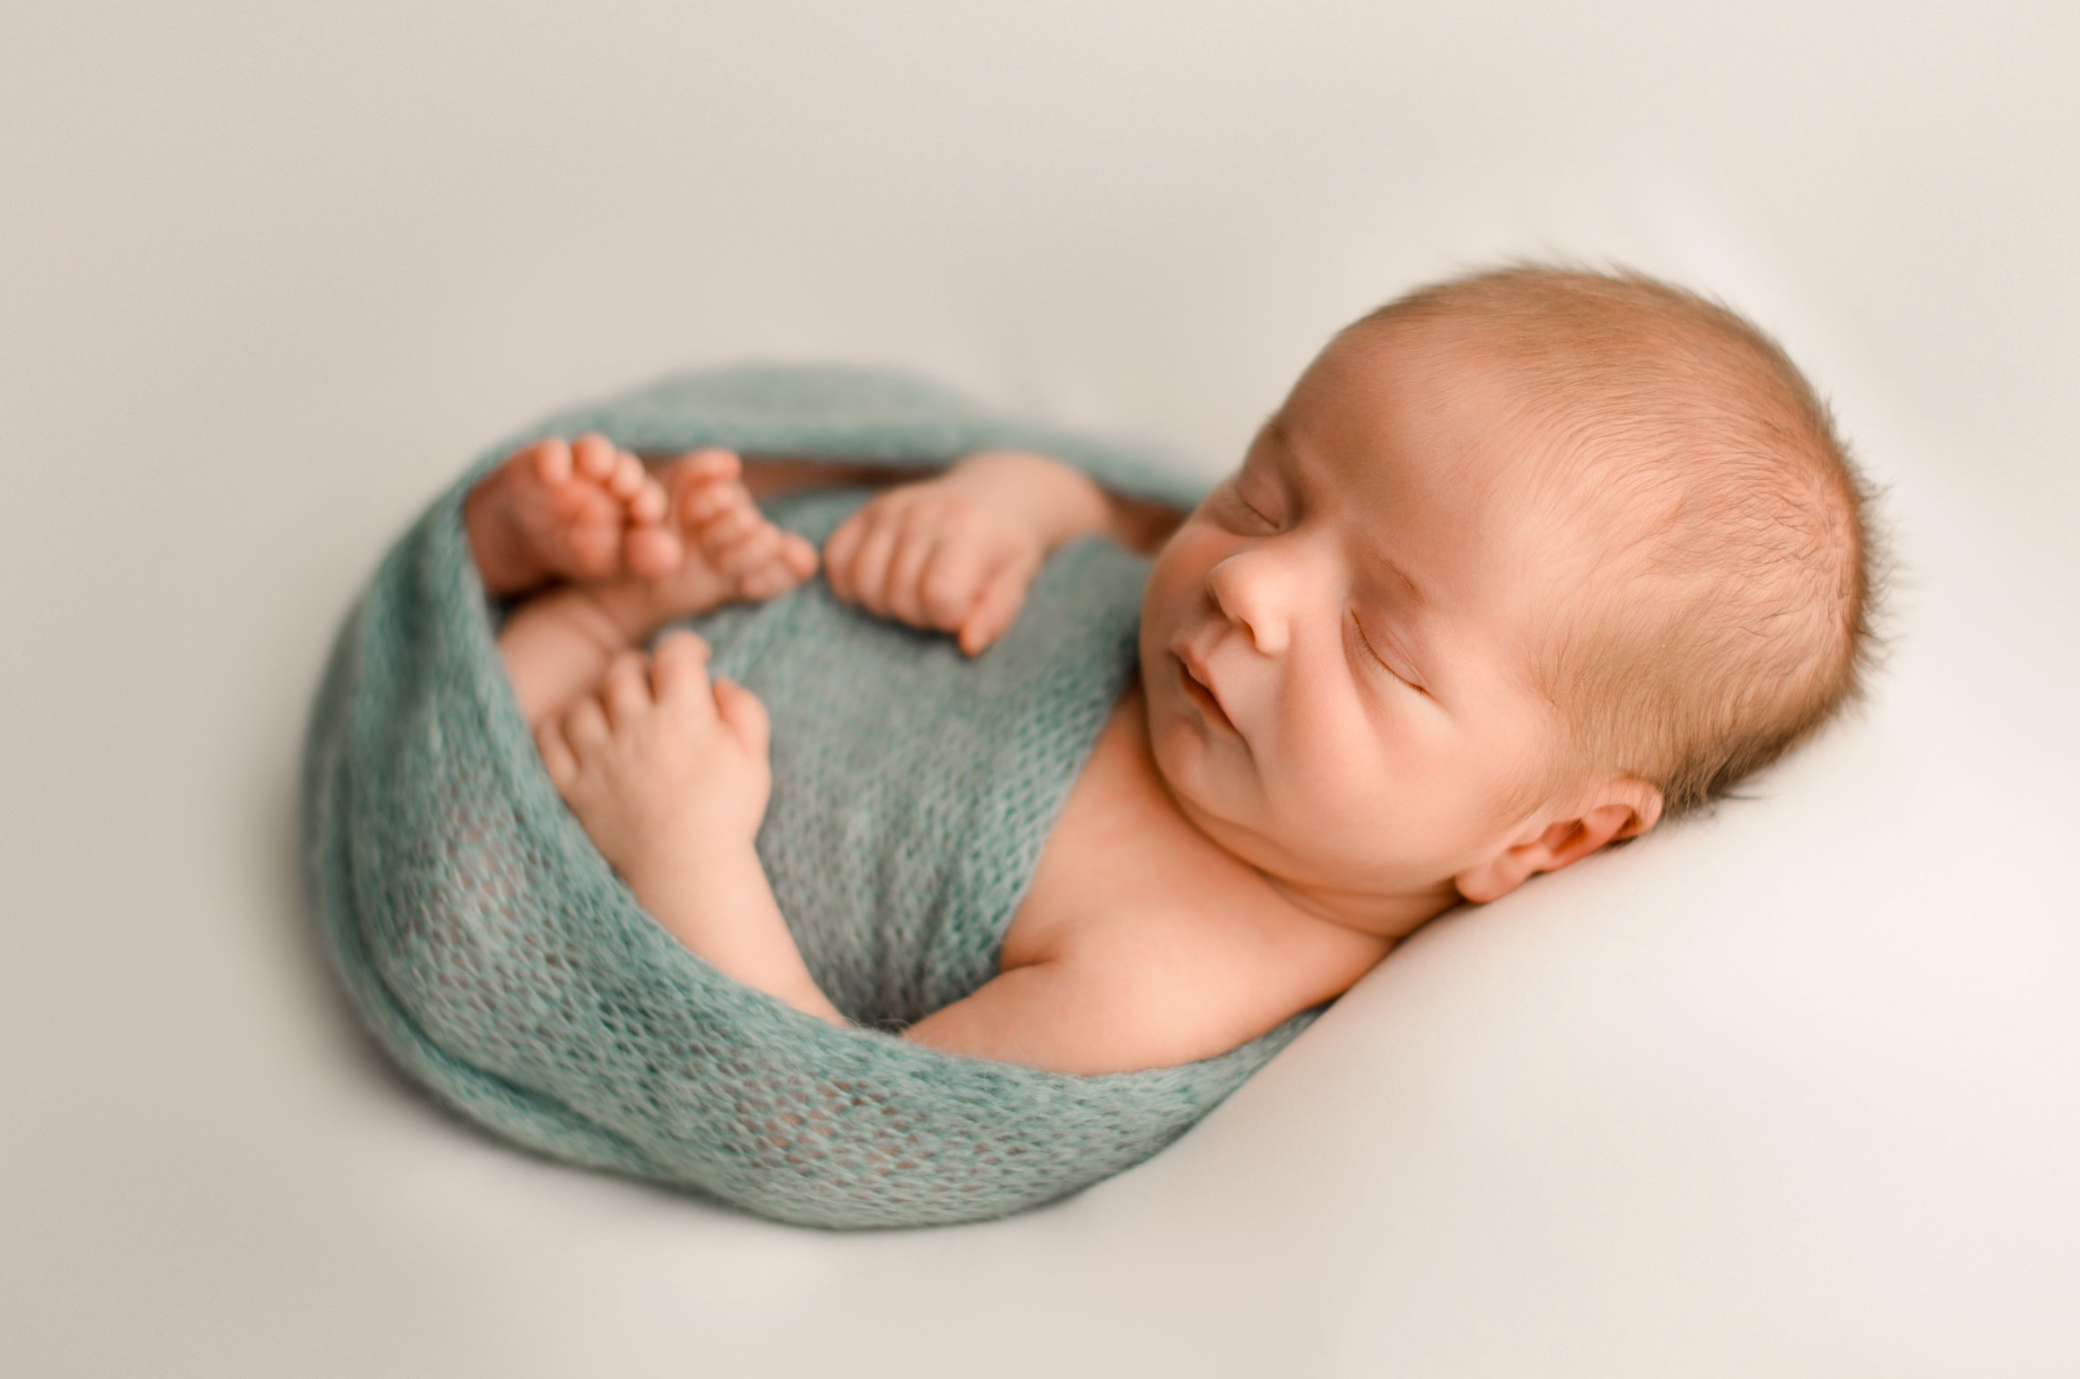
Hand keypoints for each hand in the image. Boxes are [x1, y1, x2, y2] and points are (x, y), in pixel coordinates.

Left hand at [535, 632, 770, 876]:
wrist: (688, 875)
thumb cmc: (727, 817)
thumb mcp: (756, 760)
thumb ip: (745, 710)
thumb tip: (719, 682)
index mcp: (683, 717)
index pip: (674, 653)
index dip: (686, 647)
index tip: (694, 659)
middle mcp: (635, 728)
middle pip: (622, 669)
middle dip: (639, 668)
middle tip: (652, 686)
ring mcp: (599, 758)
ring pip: (583, 703)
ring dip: (600, 702)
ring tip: (617, 717)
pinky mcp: (574, 787)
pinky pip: (549, 741)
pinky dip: (558, 729)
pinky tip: (577, 734)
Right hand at [821, 451, 1106, 654]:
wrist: (997, 492)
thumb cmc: (1008, 546)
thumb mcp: (1019, 579)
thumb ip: (997, 614)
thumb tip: (968, 645)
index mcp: (967, 529)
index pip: (938, 597)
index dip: (950, 618)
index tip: (965, 608)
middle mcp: (923, 513)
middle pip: (899, 596)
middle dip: (920, 615)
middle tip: (943, 601)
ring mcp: (889, 508)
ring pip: (863, 582)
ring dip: (886, 604)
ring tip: (915, 593)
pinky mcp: (866, 510)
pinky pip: (836, 560)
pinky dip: (852, 584)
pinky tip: (883, 583)